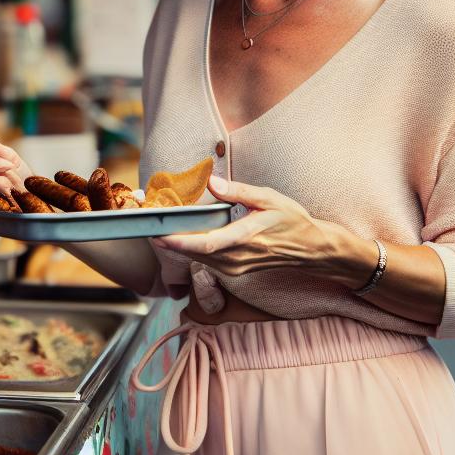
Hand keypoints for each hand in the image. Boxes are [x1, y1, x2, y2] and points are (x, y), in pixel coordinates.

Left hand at [154, 176, 363, 280]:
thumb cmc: (290, 220)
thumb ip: (239, 191)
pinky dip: (187, 248)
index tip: (156, 232)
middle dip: (166, 237)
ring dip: (173, 243)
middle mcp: (237, 258)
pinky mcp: (232, 270)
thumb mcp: (269, 198)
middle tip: (143, 219)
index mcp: (246, 237)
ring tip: (152, 224)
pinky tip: (175, 234)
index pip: (206, 244)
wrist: (310, 249)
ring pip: (195, 257)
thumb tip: (211, 183)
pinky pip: (204, 260)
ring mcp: (234, 268)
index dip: (178, 241)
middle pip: (193, 252)